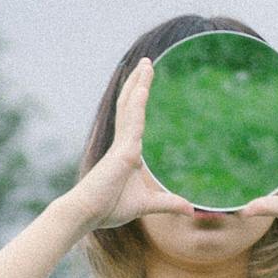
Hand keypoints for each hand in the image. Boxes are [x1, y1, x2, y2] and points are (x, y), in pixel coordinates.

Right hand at [66, 60, 184, 229]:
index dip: (137, 99)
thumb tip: (190, 210)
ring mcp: (122, 145)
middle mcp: (122, 143)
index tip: (143, 84)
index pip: (133, 118)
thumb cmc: (109, 208)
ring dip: (138, 83)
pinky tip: (143, 87)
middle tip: (146, 63)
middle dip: (137, 82)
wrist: (87, 214)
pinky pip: (133, 122)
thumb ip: (168, 203)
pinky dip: (137, 103)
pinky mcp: (123, 153)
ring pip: (130, 107)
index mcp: (126, 151)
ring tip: (146, 63)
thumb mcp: (146, 204)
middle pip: (130, 105)